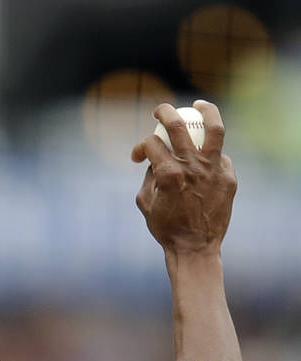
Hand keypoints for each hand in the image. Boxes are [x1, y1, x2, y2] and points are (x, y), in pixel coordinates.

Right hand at [131, 100, 236, 256]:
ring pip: (214, 128)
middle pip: (178, 125)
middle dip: (165, 112)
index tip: (138, 156)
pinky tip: (206, 157)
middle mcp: (192, 166)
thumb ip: (148, 178)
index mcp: (168, 173)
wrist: (195, 248)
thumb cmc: (166, 229)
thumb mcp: (145, 204)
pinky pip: (220, 157)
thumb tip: (154, 161)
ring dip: (206, 110)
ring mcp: (214, 170)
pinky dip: (211, 155)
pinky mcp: (228, 177)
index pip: (151, 144)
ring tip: (199, 105)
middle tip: (160, 110)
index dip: (140, 147)